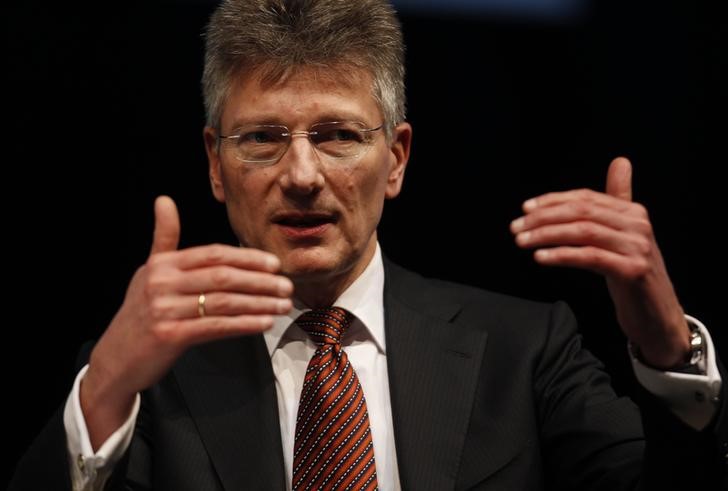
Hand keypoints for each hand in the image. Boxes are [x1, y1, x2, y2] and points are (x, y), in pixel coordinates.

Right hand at [81, 196, 292, 448]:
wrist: (116, 359)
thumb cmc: (141, 313)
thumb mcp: (149, 272)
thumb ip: (164, 239)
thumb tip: (164, 199)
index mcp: (162, 265)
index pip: (213, 254)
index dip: (247, 258)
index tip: (275, 264)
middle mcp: (161, 283)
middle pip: (223, 277)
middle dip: (260, 281)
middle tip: (287, 286)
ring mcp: (164, 309)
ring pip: (223, 302)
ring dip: (259, 303)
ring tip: (283, 306)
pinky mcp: (169, 335)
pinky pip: (216, 327)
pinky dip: (244, 324)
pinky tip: (264, 323)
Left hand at [510, 157, 689, 368]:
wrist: (658, 316)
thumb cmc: (633, 275)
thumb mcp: (624, 236)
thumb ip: (618, 201)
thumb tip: (620, 162)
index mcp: (633, 212)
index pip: (585, 198)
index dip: (553, 201)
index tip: (525, 208)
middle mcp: (638, 225)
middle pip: (582, 212)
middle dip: (544, 218)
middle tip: (516, 227)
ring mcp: (637, 248)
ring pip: (583, 232)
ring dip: (546, 235)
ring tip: (522, 241)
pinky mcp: (633, 271)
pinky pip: (590, 257)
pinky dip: (562, 255)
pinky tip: (541, 257)